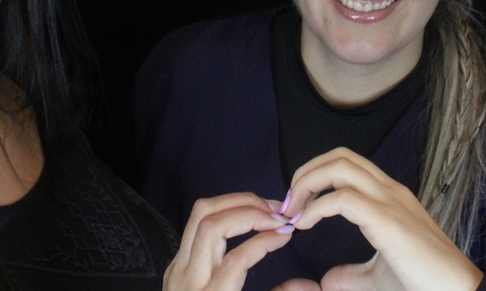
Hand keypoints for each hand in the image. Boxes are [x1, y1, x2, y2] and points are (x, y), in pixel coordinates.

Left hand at [164, 193, 293, 290]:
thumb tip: (311, 284)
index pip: (236, 259)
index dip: (265, 241)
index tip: (287, 233)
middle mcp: (188, 280)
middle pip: (211, 225)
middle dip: (248, 210)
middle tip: (278, 214)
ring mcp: (177, 268)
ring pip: (199, 215)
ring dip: (235, 203)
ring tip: (264, 208)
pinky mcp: (174, 263)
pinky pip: (196, 224)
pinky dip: (223, 212)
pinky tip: (245, 218)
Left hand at [278, 148, 483, 290]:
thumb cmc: (424, 283)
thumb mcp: (378, 276)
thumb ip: (352, 275)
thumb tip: (328, 280)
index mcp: (388, 198)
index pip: (347, 164)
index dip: (315, 176)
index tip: (296, 207)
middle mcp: (389, 191)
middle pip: (340, 156)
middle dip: (306, 173)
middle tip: (288, 204)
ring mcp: (390, 202)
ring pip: (340, 167)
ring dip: (307, 183)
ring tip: (293, 211)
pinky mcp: (388, 221)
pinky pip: (344, 199)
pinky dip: (317, 207)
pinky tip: (305, 225)